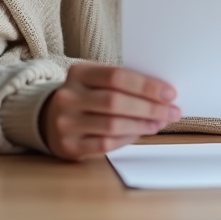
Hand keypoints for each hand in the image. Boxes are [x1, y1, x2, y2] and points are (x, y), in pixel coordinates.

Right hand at [40, 63, 180, 160]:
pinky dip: (128, 138)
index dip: (146, 86)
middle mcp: (68, 97)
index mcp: (79, 73)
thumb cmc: (85, 96)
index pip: (117, 76)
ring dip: (142, 125)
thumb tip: (163, 96)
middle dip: (150, 108)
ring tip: (160, 123)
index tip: (170, 93)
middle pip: (116, 102)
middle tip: (172, 111)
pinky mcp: (69, 146)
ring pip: (112, 125)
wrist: (48, 118)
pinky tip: (141, 133)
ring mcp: (66, 123)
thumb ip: (123, 84)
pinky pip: (105, 144)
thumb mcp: (96, 81)